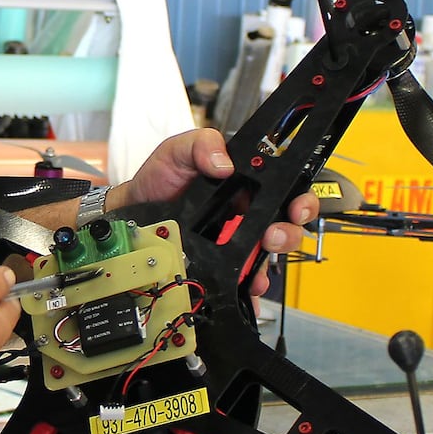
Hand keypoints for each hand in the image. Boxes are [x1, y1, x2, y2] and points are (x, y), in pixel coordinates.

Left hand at [111, 128, 318, 295]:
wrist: (133, 213)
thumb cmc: (158, 180)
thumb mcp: (178, 151)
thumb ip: (201, 144)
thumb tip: (225, 162)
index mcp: (244, 183)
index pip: (285, 190)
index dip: (299, 200)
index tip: (296, 208)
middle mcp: (246, 213)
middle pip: (284, 226)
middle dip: (288, 233)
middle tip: (273, 237)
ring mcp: (235, 241)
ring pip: (267, 256)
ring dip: (270, 262)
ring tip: (257, 265)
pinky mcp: (221, 264)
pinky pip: (242, 278)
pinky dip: (249, 287)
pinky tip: (246, 289)